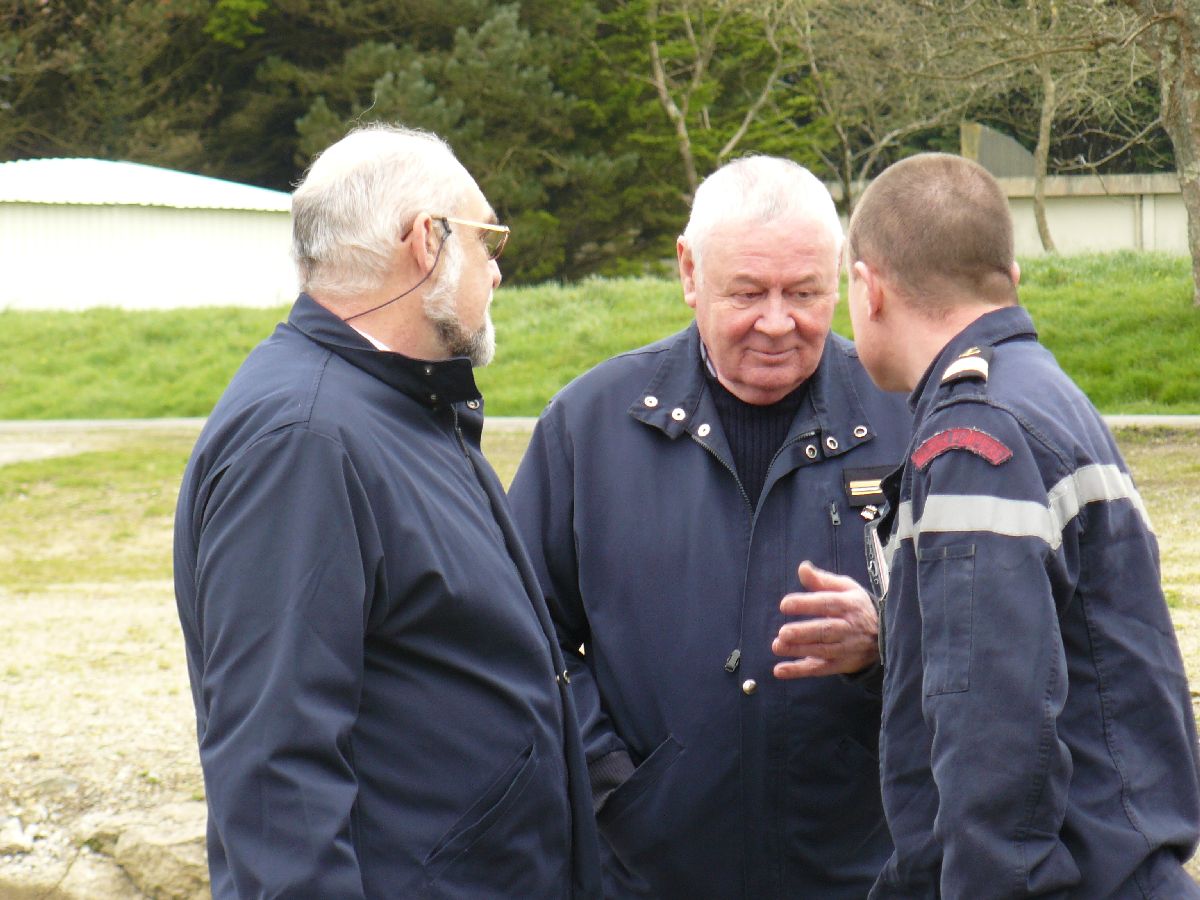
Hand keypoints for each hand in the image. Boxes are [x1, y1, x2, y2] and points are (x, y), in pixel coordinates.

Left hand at [772, 560, 878, 678]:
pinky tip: (780, 670)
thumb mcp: (845, 589)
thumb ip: (822, 580)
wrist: (883, 637)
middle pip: (825, 631)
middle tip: (783, 632)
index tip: (785, 604)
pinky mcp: (839, 665)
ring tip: (777, 646)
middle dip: (804, 632)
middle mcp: (848, 628)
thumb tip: (802, 568)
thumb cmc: (855, 607)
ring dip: (798, 650)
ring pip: (821, 651)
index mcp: (848, 605)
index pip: (827, 603)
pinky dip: (799, 671)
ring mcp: (844, 649)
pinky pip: (819, 670)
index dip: (806, 604)